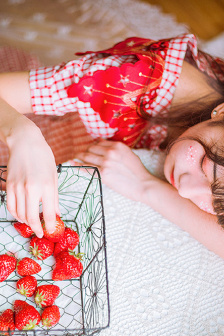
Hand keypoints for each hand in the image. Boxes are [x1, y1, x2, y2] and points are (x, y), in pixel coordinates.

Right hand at [6, 123, 59, 237]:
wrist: (26, 142)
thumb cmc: (44, 157)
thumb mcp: (54, 176)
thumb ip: (55, 197)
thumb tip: (57, 213)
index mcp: (47, 186)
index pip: (49, 214)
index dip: (50, 226)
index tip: (51, 231)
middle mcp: (32, 188)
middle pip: (32, 218)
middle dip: (36, 229)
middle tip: (40, 232)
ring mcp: (19, 187)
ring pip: (20, 214)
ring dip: (26, 222)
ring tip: (32, 222)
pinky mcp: (9, 185)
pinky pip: (10, 206)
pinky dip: (16, 214)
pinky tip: (22, 214)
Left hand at [76, 140, 151, 201]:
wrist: (143, 185)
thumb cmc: (138, 171)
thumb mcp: (129, 154)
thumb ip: (115, 148)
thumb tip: (101, 143)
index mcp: (117, 145)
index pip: (99, 142)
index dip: (92, 146)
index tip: (88, 149)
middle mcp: (110, 152)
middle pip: (91, 148)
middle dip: (85, 150)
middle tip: (80, 154)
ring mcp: (105, 162)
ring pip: (87, 156)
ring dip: (79, 156)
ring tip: (75, 157)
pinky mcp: (102, 174)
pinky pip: (86, 167)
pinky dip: (77, 164)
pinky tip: (71, 163)